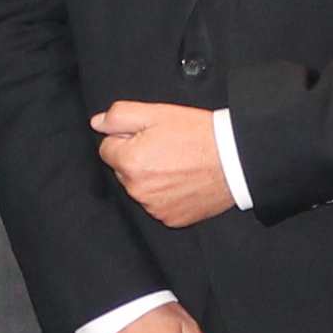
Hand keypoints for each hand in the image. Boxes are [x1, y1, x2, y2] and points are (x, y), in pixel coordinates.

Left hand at [93, 102, 233, 226]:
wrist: (235, 160)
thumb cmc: (198, 134)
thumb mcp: (156, 113)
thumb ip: (119, 116)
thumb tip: (97, 123)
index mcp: (129, 162)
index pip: (107, 149)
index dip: (127, 138)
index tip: (149, 135)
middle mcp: (138, 190)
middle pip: (124, 171)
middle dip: (138, 159)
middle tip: (167, 148)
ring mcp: (154, 208)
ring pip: (141, 189)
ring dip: (152, 178)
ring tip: (179, 164)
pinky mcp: (171, 219)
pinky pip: (159, 205)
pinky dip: (167, 195)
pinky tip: (184, 181)